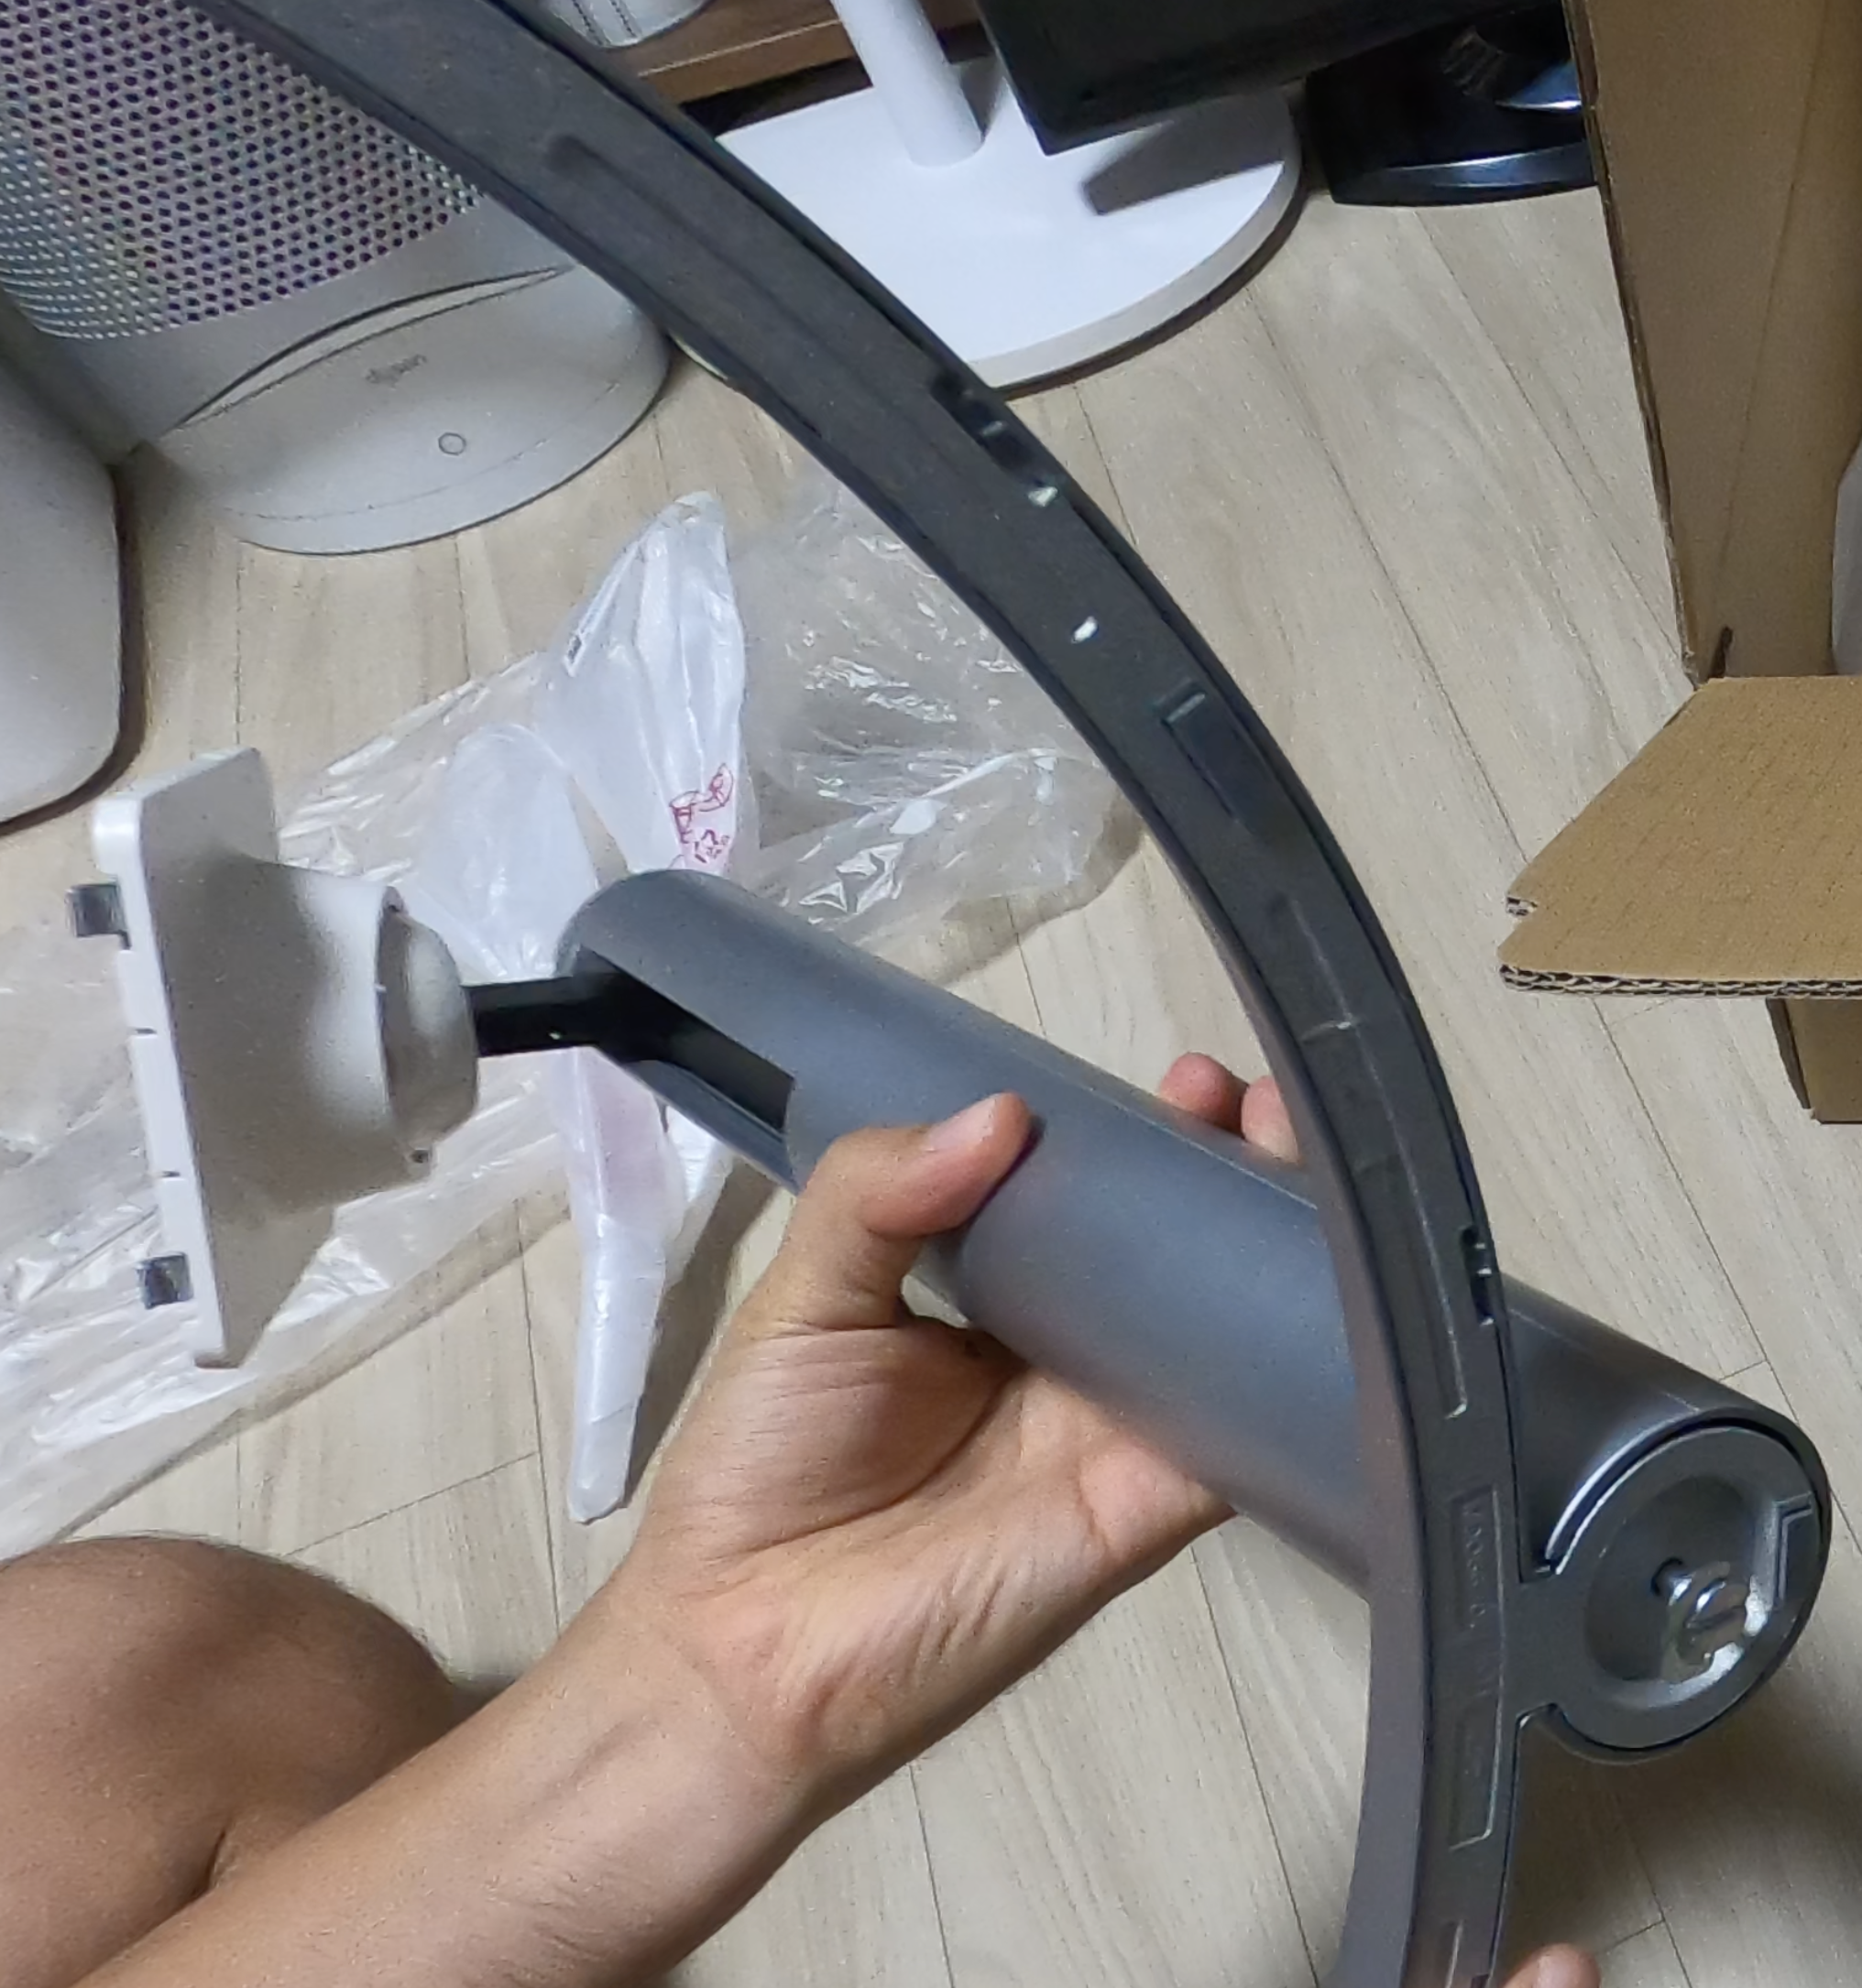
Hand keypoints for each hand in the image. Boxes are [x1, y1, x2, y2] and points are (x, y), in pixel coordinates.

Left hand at [607, 1053, 1289, 1797]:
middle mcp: (1071, 1351)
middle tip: (1246, 1106)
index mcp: (993, 1291)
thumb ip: (880, 1192)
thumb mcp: (804, 1296)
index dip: (1138, 1134)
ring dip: (1271, 1236)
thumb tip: (1003, 1112)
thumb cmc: (762, 1464)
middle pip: (1172, 1245)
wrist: (751, 1645)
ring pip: (1224, 1319)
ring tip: (1288, 1156)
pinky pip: (1243, 1427)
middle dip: (1223, 1167)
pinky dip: (1293, 1360)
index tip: (1186, 1077)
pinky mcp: (1150, 1500)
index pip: (1088, 1193)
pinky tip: (1324, 1278)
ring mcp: (1119, 1424)